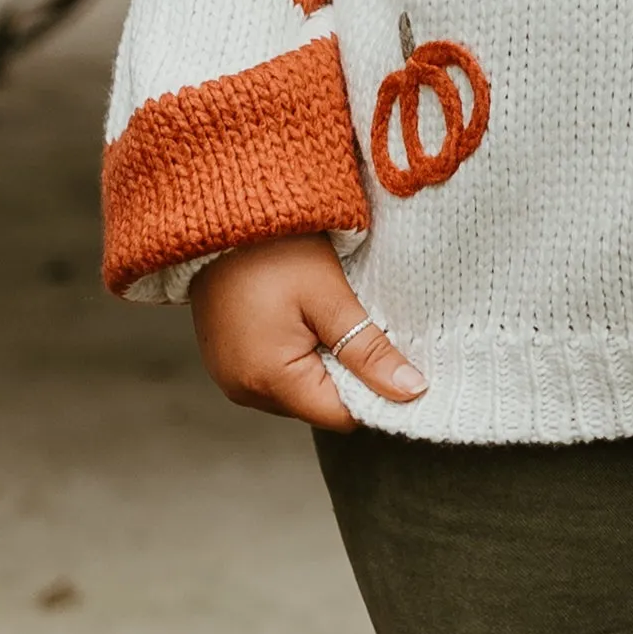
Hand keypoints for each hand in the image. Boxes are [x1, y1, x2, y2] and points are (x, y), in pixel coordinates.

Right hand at [189, 235, 425, 430]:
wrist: (221, 217)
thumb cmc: (274, 249)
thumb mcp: (331, 298)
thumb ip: (370, 351)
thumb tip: (411, 392)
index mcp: (269, 381)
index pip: (341, 416)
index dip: (373, 391)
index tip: (389, 356)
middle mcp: (244, 391)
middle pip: (319, 404)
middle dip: (346, 373)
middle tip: (354, 323)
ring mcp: (230, 378)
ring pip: (298, 390)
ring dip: (321, 362)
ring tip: (323, 316)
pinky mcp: (227, 363)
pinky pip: (275, 374)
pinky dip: (296, 354)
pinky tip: (299, 318)